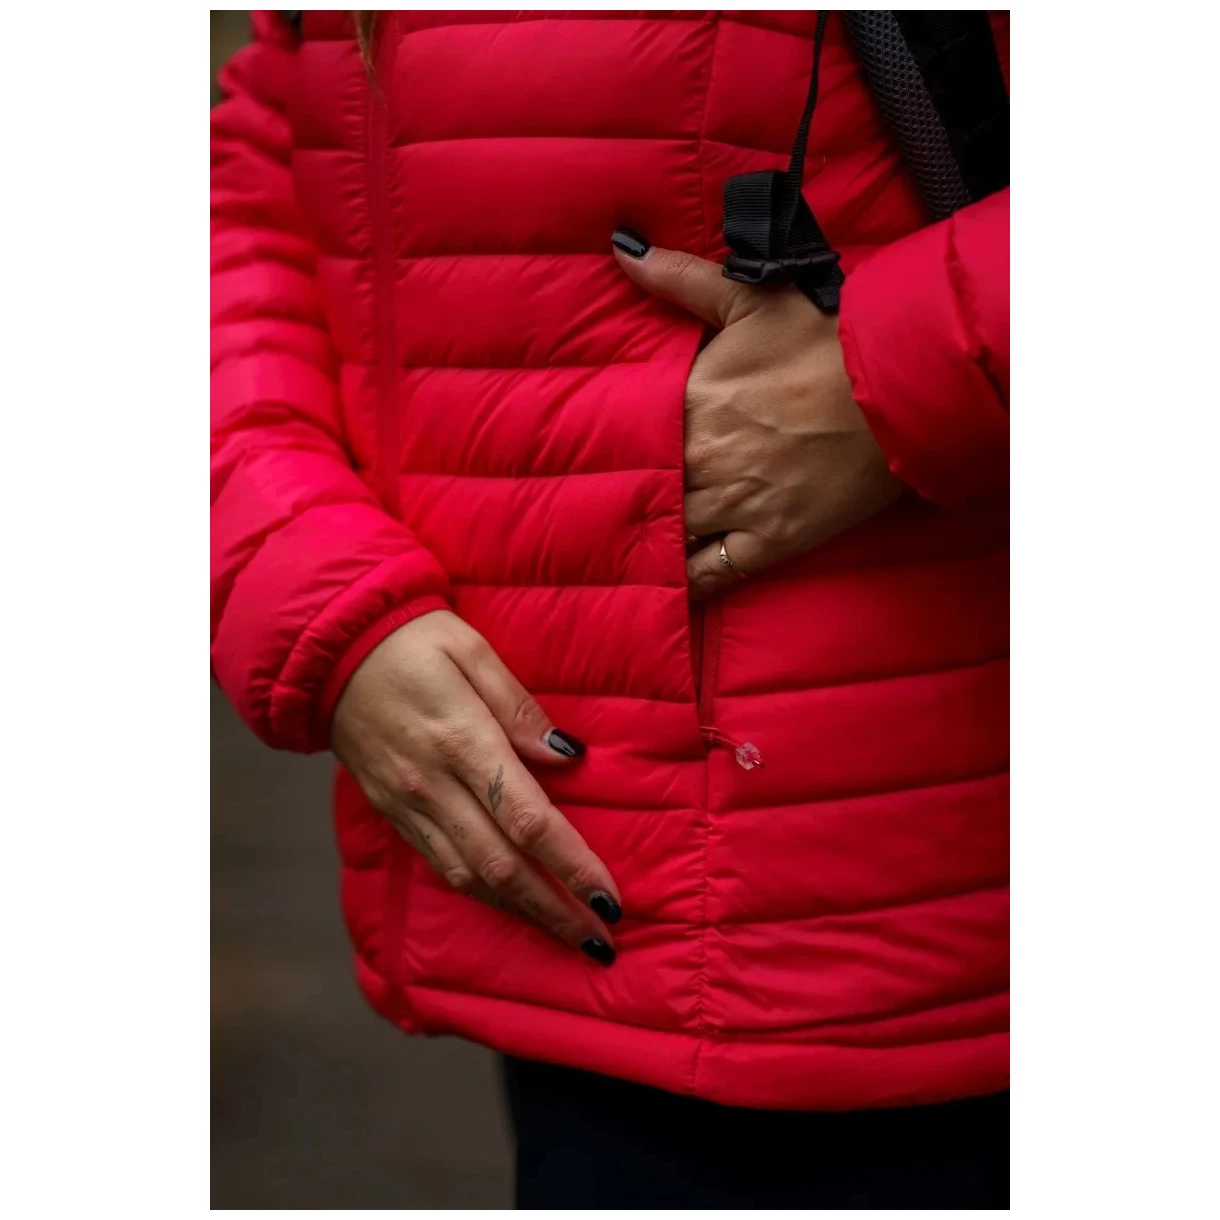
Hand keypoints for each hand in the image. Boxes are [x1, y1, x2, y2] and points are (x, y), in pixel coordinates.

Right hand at [331, 609, 620, 964]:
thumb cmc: (412, 641)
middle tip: (601, 943)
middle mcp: (433, 785)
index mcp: (461, 740)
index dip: (571, 864)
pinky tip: (511, 905)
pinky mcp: (390, 812)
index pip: (527, 819)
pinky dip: (481, 893)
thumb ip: (519, 708)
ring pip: (469, 877)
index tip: (609, 897)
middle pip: (502, 865)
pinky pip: (440, 864)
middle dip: (555, 909)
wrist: (327, 653)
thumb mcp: (472, 650)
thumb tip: (567, 757)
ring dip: (521, 912)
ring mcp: (407, 804)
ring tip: (566, 936)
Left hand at [613, 234, 903, 599]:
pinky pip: (712, 574)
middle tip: (592, 510)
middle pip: (644, 488)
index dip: (613, 446)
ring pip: (671, 533)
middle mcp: (701, 462)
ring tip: (622, 548)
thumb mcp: (751, 297)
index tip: (593, 453)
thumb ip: (679, 278)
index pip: (628, 435)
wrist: (896, 389)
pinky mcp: (769, 543)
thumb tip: (621, 250)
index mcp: (688, 405)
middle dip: (625, 494)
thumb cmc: (823, 339)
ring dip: (649, 538)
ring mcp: (734, 507)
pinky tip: (665, 588)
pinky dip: (686, 583)